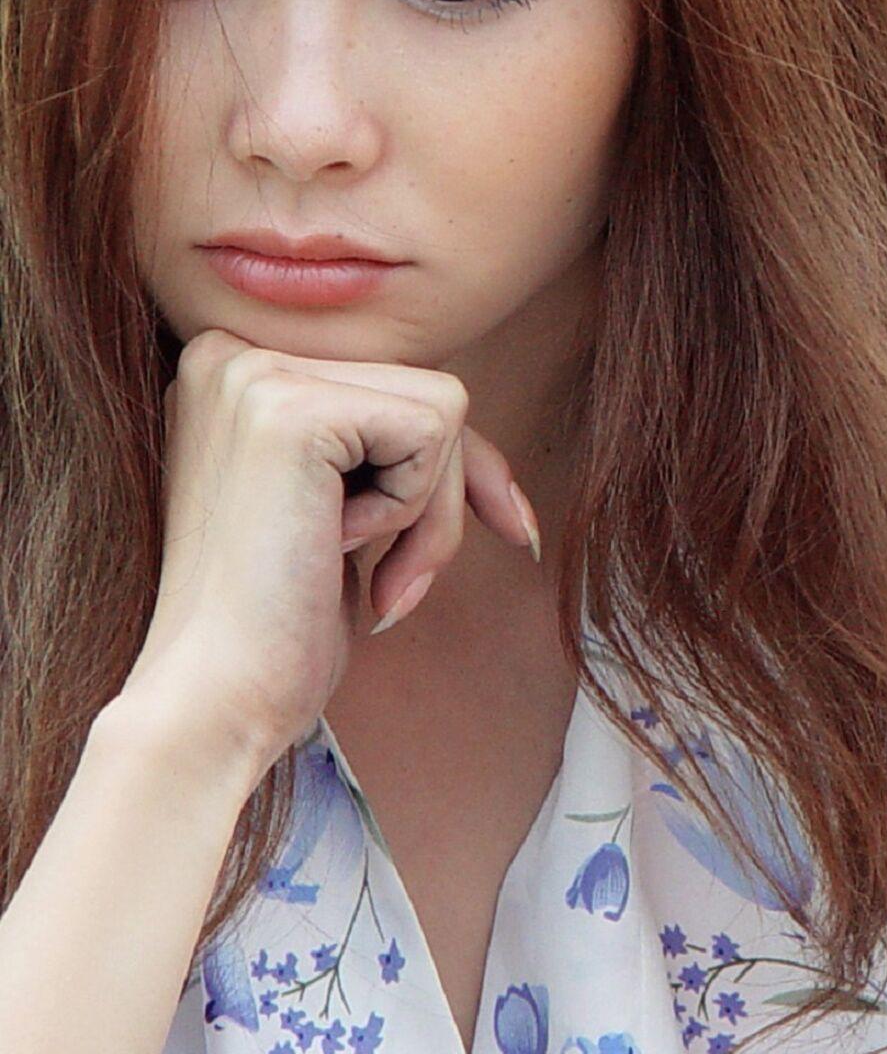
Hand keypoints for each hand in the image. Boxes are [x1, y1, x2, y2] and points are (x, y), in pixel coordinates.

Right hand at [116, 326, 538, 792]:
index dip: (447, 470)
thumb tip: (503, 484)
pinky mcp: (290, 409)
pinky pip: (435, 430)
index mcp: (234, 372)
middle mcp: (232, 354)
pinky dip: (413, 508)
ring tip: (340, 561)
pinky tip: (332, 547)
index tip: (504, 530)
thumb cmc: (281, 626)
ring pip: (442, 408)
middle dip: (437, 498)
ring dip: (426, 511)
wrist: (214, 699)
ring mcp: (253, 373)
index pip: (395, 388)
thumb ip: (397, 456)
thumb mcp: (348, 513)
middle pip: (425, 392)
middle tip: (383, 579)